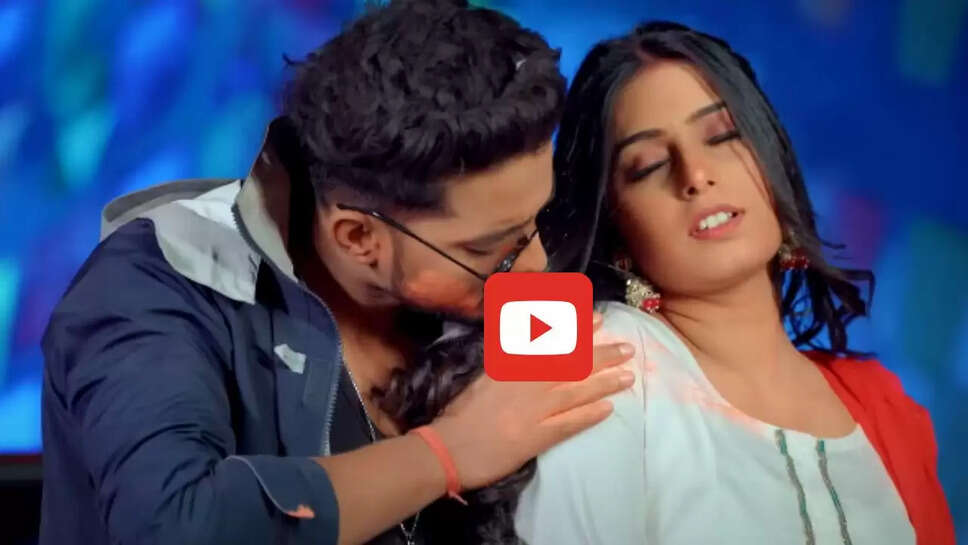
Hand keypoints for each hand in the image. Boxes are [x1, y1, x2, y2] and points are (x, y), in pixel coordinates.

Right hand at [430, 312, 634, 489]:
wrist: (448, 447)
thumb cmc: (460, 413)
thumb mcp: (484, 375)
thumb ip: (507, 357)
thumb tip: (529, 337)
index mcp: (511, 365)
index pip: (550, 341)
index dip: (578, 330)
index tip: (599, 320)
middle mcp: (526, 382)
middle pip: (571, 364)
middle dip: (602, 355)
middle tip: (628, 348)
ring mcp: (533, 409)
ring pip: (577, 391)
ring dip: (605, 383)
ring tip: (628, 377)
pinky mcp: (536, 436)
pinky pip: (570, 423)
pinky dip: (590, 415)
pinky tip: (609, 409)